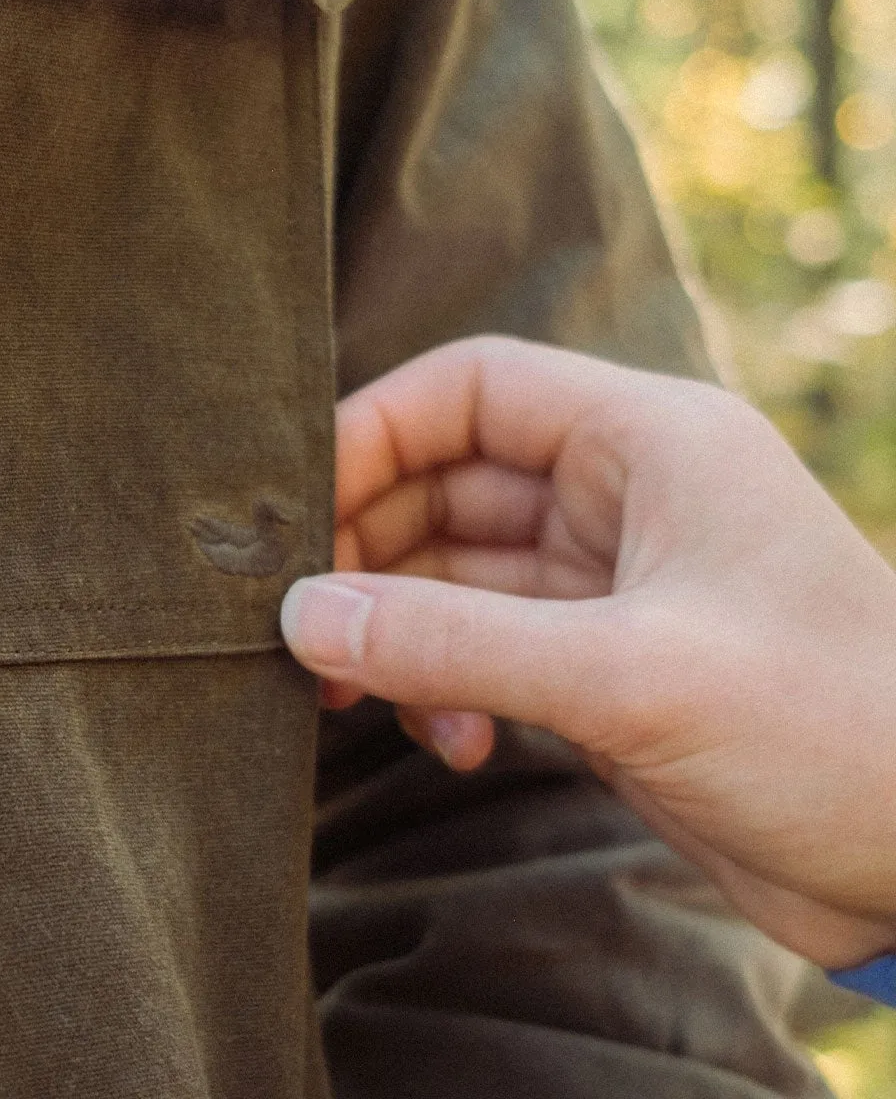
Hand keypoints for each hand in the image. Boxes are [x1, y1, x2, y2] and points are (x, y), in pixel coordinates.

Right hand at [280, 335, 895, 968]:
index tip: (297, 513)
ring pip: (452, 571)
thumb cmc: (834, 730)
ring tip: (364, 698)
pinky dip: (442, 684)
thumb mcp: (629, 675)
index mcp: (644, 440)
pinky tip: (455, 743)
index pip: (468, 388)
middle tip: (306, 626)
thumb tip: (300, 616)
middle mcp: (620, 494)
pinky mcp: (602, 667)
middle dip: (367, 549)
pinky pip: (479, 646)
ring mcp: (607, 583)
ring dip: (397, 628)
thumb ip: (451, 640)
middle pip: (443, 481)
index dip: (371, 432)